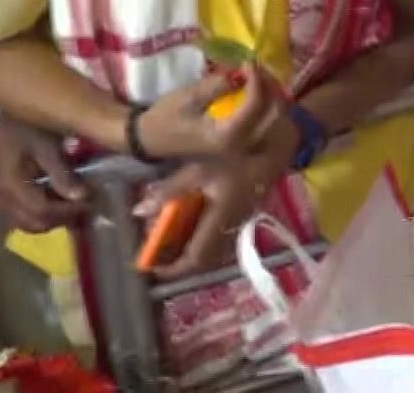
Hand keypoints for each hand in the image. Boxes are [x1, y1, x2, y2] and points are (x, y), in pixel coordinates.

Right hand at [0, 115, 84, 232]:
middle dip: (62, 218)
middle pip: (34, 223)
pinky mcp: (1, 197)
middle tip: (86, 205)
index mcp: (11, 186)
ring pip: (27, 222)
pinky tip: (57, 198)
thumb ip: (61, 172)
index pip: (42, 211)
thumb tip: (81, 197)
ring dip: (52, 218)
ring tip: (74, 203)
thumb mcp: (46, 145)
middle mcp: (1, 199)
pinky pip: (20, 215)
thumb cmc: (23, 128)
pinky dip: (41, 213)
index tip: (90, 202)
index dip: (68, 211)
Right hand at [134, 64, 283, 161]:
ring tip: (260, 77)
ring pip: (275, 120)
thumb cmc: (166, 118)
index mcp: (227, 136)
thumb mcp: (189, 96)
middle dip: (271, 87)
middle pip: (274, 114)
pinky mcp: (242, 144)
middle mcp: (241, 145)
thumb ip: (218, 85)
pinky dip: (267, 106)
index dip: (257, 79)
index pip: (256, 105)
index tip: (249, 61)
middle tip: (259, 68)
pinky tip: (257, 91)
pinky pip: (266, 124)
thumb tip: (242, 71)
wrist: (150, 140)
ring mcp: (244, 147)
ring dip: (272, 96)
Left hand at [135, 116, 297, 279]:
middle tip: (155, 250)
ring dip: (188, 246)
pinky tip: (188, 219)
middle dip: (176, 259)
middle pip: (202, 258)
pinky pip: (217, 234)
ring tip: (167, 236)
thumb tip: (138, 211)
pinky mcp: (242, 212)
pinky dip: (198, 234)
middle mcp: (230, 227)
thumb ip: (168, 192)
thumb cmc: (235, 155)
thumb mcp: (196, 171)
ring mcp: (239, 221)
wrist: (275, 146)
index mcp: (219, 220)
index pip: (196, 257)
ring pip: (210, 247)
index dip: (173, 267)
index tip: (152, 267)